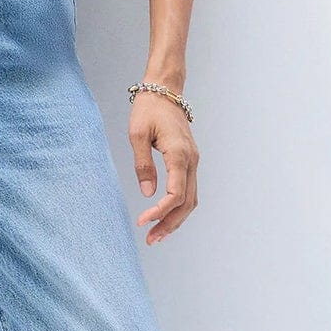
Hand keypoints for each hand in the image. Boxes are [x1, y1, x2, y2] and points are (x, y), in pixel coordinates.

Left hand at [130, 92, 197, 243]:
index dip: (160, 211)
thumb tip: (148, 193)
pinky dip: (179, 208)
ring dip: (176, 220)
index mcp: (179, 154)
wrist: (165, 91)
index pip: (175, 193)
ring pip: (191, 200)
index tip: (142, 222)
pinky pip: (189, 191)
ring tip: (157, 235)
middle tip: (150, 240)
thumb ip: (143, 165)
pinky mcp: (190, 162)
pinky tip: (165, 217)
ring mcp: (193, 162)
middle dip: (169, 224)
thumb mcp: (137, 134)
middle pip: (187, 203)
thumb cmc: (149, 109)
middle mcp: (191, 161)